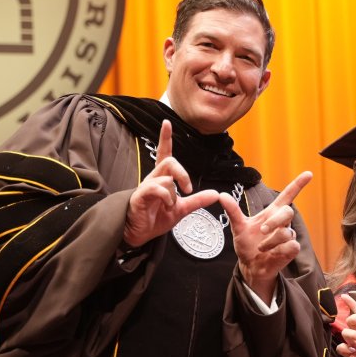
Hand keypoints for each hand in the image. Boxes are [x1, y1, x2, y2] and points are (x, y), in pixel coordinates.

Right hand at [123, 120, 218, 246]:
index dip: (165, 138)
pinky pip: (156, 188)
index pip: (164, 153)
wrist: (140, 233)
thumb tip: (215, 194)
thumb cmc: (156, 218)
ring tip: (172, 205)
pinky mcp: (140, 196)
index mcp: (162, 178)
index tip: (167, 123)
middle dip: (183, 173)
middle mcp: (154, 178)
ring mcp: (146, 186)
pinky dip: (167, 197)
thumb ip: (197, 201)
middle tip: (187, 190)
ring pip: (165, 176)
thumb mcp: (181, 209)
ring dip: (174, 191)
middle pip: (170, 161)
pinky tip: (167, 206)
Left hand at [219, 171, 312, 301]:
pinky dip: (279, 250)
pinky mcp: (292, 249)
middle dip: (275, 221)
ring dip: (271, 241)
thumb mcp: (238, 227)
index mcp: (272, 213)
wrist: (250, 266)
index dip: (298, 184)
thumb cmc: (247, 245)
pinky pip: (291, 245)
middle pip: (288, 211)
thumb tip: (222, 195)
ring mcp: (288, 236)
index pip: (287, 195)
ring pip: (286, 232)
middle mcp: (282, 223)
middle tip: (262, 230)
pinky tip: (272, 254)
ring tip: (261, 248)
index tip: (308, 173)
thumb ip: (233, 211)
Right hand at [336, 294, 355, 356]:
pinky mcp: (350, 355)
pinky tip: (353, 351)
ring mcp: (355, 345)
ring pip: (345, 332)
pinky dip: (345, 347)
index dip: (353, 304)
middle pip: (351, 320)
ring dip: (353, 334)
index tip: (345, 296)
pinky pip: (341, 347)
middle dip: (355, 320)